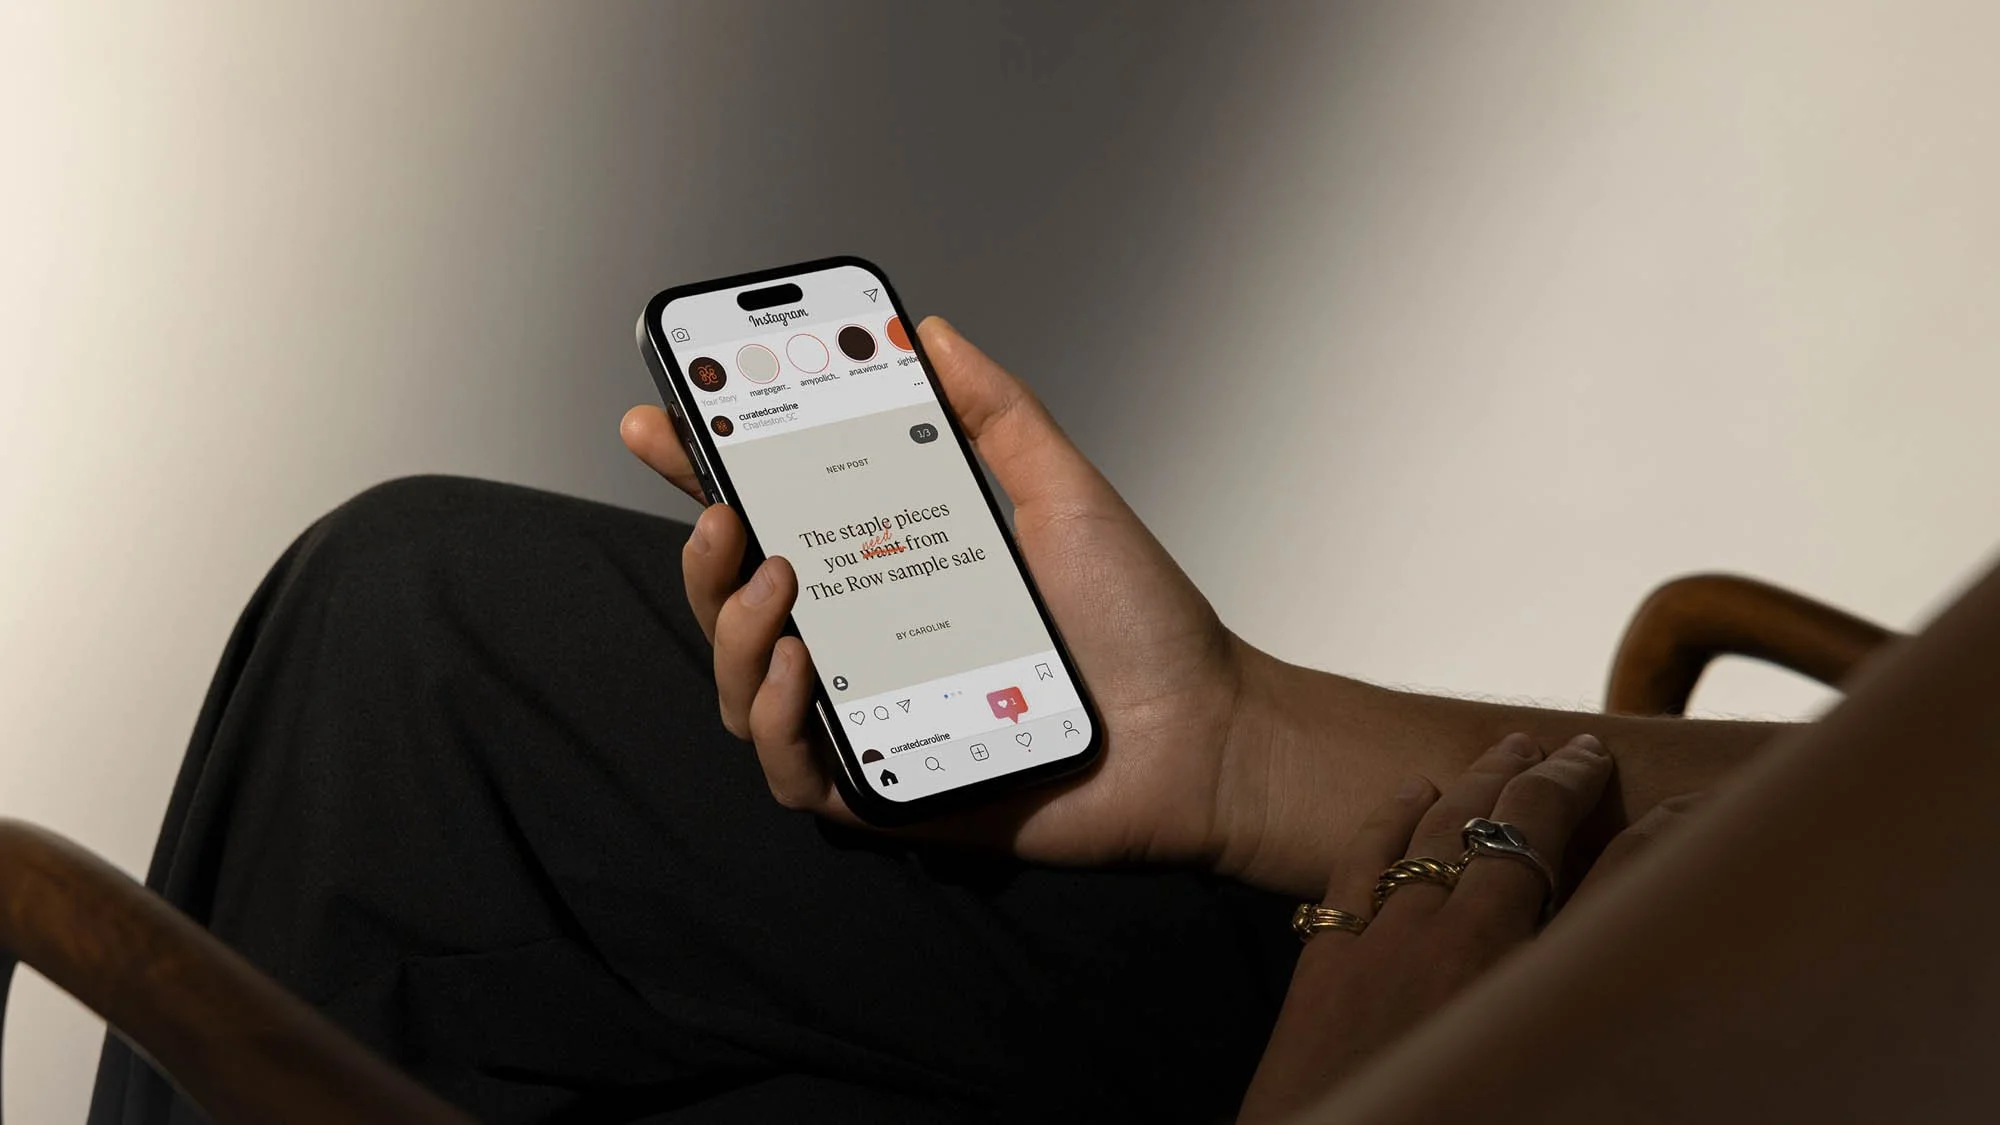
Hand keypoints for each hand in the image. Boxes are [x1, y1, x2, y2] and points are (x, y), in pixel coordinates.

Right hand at [621, 317, 1261, 869]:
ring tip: (778, 584)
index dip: (701, 474)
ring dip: (733, 631)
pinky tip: (804, 670)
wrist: (1199, 730)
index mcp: (891, 572)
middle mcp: (865, 644)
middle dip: (702, 553)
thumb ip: (994, 413)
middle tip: (724, 508)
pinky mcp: (884, 790)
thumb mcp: (1061, 491)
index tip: (655, 421)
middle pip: (735, 605)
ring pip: (744, 686)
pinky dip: (778, 718)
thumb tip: (928, 332)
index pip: (775, 519)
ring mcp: (869, 718)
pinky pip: (792, 768)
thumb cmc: (1136, 620)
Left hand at [1236, 733, 1702, 1122]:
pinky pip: (1361, 862)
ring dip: (1479, 780)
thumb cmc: (1448, 1120)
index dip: (1650, 834)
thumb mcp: (1545, 1062)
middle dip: (1554, 781)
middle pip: (1516, 833)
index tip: (1673, 799)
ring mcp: (1388, 949)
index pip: (1612, 881)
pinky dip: (1390, 815)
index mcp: (1533, 987)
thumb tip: (1627, 935)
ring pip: (1439, 831)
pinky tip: (1411, 790)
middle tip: (1581, 749)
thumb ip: (1587, 984)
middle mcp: (1464, 951)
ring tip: (1511, 748)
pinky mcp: (1328, 964)